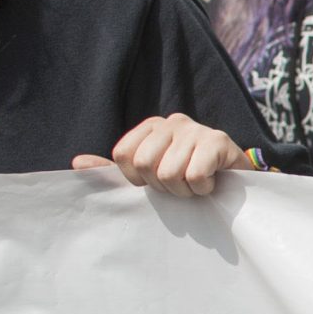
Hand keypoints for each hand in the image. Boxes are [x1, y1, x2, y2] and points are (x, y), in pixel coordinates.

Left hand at [73, 115, 250, 196]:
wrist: (235, 184)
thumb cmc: (188, 179)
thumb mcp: (148, 176)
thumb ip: (113, 171)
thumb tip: (77, 164)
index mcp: (151, 127)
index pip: (123, 155)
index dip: (137, 179)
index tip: (155, 183)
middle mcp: (171, 121)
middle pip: (144, 165)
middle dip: (162, 187)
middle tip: (179, 187)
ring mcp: (195, 129)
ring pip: (170, 173)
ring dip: (184, 192)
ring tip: (196, 186)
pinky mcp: (218, 140)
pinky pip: (194, 175)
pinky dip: (202, 189)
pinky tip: (211, 183)